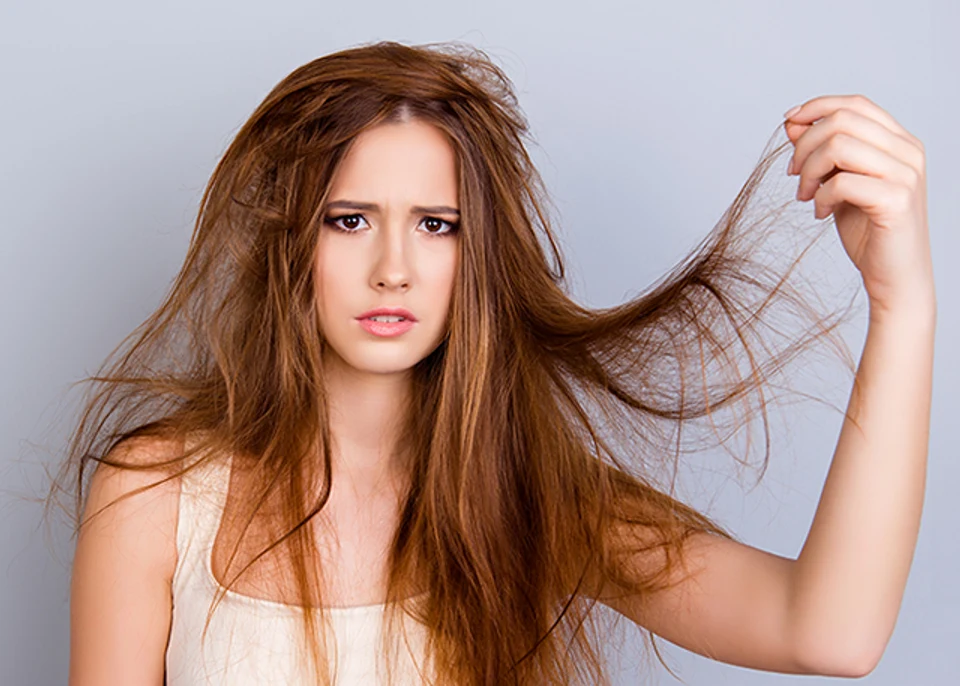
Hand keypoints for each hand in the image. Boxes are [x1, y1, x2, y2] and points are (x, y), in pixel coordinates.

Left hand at [783, 94, 932, 317]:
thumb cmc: (869, 231)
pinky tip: (820, 214)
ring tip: (804, 196)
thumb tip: (792, 123)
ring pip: (839, 146)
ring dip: (809, 171)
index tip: (788, 123)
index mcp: (899, 142)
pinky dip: (820, 196)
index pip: (855, 104)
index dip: (817, 107)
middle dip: (805, 145)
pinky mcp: (896, 200)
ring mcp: (906, 175)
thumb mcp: (839, 183)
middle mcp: (908, 152)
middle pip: (842, 121)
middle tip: (793, 174)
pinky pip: (842, 182)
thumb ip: (822, 153)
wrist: (894, 277)